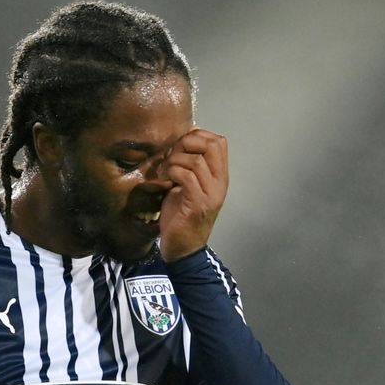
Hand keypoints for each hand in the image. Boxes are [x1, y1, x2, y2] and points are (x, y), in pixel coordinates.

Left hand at [157, 128, 227, 261]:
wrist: (183, 249)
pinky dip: (171, 174)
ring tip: (164, 172)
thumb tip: (177, 144)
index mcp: (219, 177)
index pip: (219, 141)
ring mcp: (211, 194)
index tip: (179, 147)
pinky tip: (164, 182)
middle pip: (211, 145)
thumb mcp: (188, 186)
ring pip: (196, 160)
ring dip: (174, 161)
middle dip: (186, 143)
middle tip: (170, 157)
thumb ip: (189, 166)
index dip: (197, 136)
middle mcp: (220, 183)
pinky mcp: (198, 204)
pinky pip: (186, 176)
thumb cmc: (182, 217)